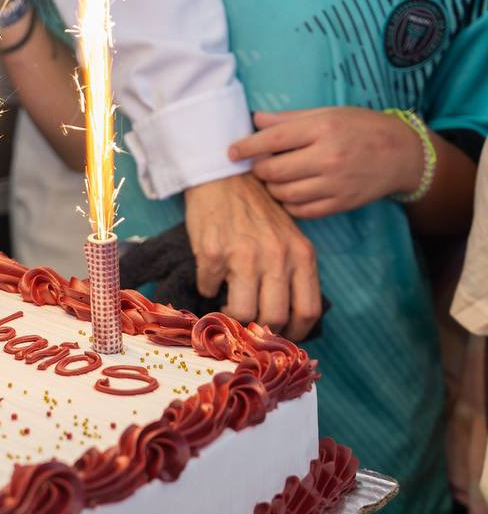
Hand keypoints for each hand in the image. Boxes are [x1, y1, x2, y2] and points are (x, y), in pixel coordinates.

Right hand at [183, 173, 320, 339]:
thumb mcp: (288, 238)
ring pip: (241, 312)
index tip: (279, 337)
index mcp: (301, 255)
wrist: (224, 176)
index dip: (293, 334)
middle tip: (249, 324)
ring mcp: (244, 256)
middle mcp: (277, 257)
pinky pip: (208, 289)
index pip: (307, 311)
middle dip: (258, 329)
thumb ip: (292, 272)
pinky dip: (207, 287)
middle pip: (274, 318)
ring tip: (226, 303)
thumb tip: (284, 318)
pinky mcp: (213, 253)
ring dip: (230, 315)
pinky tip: (211, 274)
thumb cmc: (257, 211)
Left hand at [229, 107, 425, 219]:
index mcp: (323, 128)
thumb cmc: (360, 128)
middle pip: (273, 172)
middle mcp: (328, 157)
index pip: (273, 140)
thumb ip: (289, 119)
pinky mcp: (340, 204)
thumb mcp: (328, 113)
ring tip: (276, 179)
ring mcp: (334, 184)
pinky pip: (300, 211)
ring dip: (272, 188)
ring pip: (283, 194)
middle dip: (258, 170)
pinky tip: (291, 193)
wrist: (402, 154)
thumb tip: (254, 119)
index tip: (231, 152)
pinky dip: (288, 204)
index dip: (246, 147)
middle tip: (258, 166)